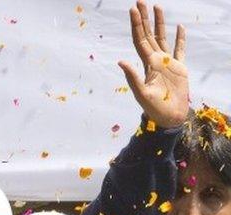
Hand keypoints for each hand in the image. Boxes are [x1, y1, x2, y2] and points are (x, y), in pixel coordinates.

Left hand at [119, 1, 187, 128]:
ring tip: (158, 7)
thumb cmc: (154, 108)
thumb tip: (121, 61)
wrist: (170, 117)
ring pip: (163, 37)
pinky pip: (180, 49)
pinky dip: (180, 38)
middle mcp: (156, 60)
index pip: (140, 39)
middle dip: (144, 18)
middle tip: (141, 1)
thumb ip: (132, 77)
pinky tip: (179, 27)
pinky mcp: (180, 68)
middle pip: (149, 34)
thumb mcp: (141, 93)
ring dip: (160, 23)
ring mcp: (167, 63)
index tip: (133, 10)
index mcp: (147, 64)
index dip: (136, 25)